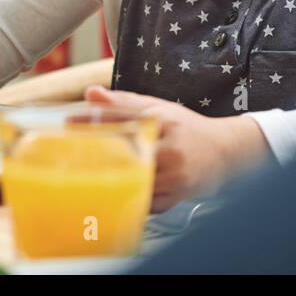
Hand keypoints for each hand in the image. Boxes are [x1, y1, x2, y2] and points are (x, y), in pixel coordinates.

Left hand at [84, 85, 272, 211]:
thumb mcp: (158, 109)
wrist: (226, 152)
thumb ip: (123, 102)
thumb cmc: (186, 129)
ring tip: (89, 179)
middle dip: (100, 156)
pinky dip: (130, 197)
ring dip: (113, 181)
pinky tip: (116, 195)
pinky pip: (145, 202)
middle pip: (126, 154)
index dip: (94, 120)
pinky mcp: (178, 196)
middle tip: (74, 157)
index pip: (123, 118)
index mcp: (164, 120)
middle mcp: (170, 147)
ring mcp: (175, 174)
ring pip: (135, 182)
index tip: (68, 121)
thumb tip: (90, 93)